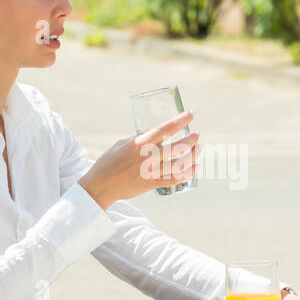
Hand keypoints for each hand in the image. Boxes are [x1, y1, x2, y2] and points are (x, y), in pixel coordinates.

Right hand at [78, 110, 199, 209]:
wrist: (100, 185)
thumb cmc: (109, 162)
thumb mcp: (122, 144)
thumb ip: (139, 138)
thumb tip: (153, 133)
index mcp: (141, 143)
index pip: (166, 128)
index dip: (181, 120)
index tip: (191, 114)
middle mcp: (148, 156)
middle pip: (178, 147)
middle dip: (192, 139)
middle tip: (197, 135)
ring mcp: (151, 171)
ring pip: (180, 163)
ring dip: (193, 155)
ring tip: (198, 149)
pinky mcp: (152, 184)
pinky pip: (175, 179)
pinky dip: (188, 173)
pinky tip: (194, 168)